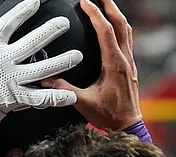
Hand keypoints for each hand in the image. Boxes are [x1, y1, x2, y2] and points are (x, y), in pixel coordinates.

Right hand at [0, 0, 82, 143]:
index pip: (10, 22)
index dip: (23, 10)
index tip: (35, 1)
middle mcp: (5, 60)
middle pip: (34, 41)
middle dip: (52, 30)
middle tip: (64, 24)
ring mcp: (12, 79)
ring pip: (43, 68)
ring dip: (62, 62)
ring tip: (77, 56)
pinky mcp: (16, 98)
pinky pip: (41, 98)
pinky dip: (56, 97)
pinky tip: (70, 95)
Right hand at [41, 0, 141, 130]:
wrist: (127, 125)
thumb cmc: (109, 115)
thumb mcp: (83, 103)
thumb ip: (64, 90)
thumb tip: (46, 81)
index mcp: (114, 65)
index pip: (105, 32)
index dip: (95, 15)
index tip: (85, 3)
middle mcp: (125, 60)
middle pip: (121, 25)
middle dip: (110, 7)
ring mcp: (129, 63)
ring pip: (127, 30)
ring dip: (117, 15)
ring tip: (107, 5)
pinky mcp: (129, 67)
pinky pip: (127, 40)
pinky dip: (119, 28)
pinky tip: (112, 28)